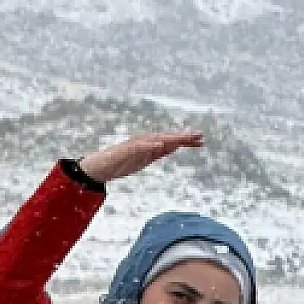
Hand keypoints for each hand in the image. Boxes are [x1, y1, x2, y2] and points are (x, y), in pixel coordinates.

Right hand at [78, 130, 204, 185]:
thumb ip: (157, 152)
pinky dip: (150, 144)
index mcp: (151, 145)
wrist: (101, 167)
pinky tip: (160, 144)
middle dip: (184, 137)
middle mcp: (145, 141)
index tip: (201, 141)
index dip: (187, 141)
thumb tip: (171, 147)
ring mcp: (136, 145)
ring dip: (171, 138)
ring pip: (156, 139)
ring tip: (184, 137)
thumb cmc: (122, 163)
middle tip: (200, 136)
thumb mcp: (145, 159)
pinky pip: (140, 146)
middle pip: (168, 138)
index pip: (172, 142)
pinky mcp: (127, 150)